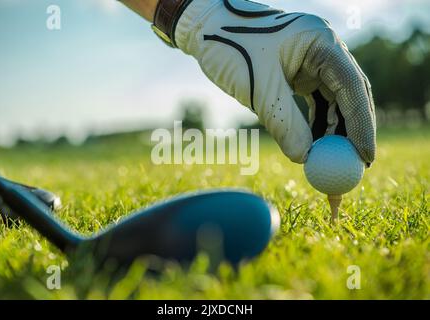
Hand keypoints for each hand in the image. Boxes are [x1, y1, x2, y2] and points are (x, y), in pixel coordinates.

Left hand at [173, 0, 375, 163]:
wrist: (205, 26)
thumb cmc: (229, 47)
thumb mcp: (258, 88)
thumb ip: (284, 124)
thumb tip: (304, 159)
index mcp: (321, 42)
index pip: (353, 87)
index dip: (362, 125)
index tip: (364, 157)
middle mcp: (324, 50)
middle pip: (350, 96)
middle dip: (352, 132)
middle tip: (353, 166)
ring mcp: (313, 60)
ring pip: (334, 101)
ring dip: (333, 131)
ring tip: (330, 161)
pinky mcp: (300, 71)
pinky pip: (316, 101)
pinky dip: (316, 124)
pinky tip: (314, 145)